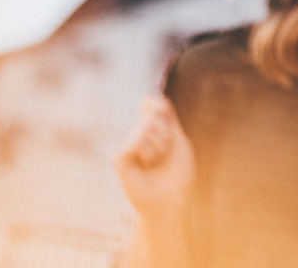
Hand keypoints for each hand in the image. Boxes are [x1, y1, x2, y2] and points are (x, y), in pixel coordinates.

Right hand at [114, 96, 194, 219]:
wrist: (171, 199)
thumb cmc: (177, 173)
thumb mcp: (178, 142)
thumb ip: (169, 120)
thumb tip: (160, 99)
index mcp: (152, 131)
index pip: (149, 105)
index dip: (156, 104)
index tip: (163, 111)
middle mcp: (137, 136)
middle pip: (151, 115)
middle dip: (165, 132)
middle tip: (165, 151)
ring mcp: (127, 147)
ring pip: (143, 128)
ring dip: (159, 145)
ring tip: (156, 160)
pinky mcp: (119, 159)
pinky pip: (132, 142)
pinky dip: (146, 153)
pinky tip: (145, 165)